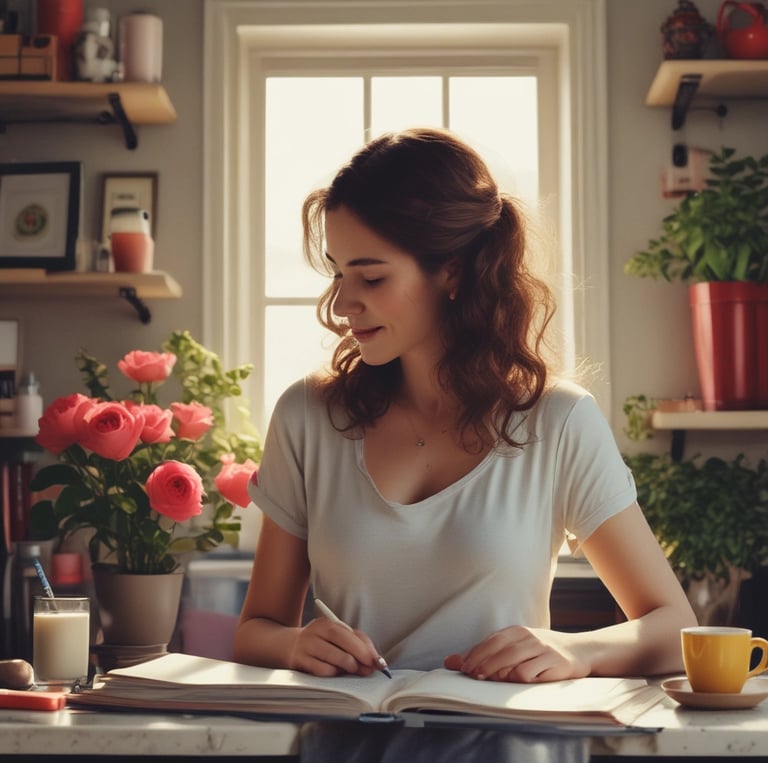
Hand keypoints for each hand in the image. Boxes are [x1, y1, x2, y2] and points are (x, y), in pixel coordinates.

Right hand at [288, 617, 382, 677]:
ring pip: (334, 656)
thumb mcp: (334, 639)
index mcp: (327, 623)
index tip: (379, 662)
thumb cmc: (318, 644)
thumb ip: (354, 645)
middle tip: (369, 668)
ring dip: (348, 666)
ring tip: (353, 670)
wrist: (286, 646)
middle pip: (342, 641)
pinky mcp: (299, 660)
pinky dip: (333, 673)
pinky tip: (335, 673)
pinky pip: (322, 670)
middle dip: (360, 656)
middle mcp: (316, 631)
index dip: (367, 648)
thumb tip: (374, 660)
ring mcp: (306, 645)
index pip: (351, 633)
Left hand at [444, 626, 589, 682]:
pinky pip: (530, 674)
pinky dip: (520, 680)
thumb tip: (450, 661)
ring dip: (500, 674)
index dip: (475, 654)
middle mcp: (528, 637)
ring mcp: (542, 649)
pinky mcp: (554, 664)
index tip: (463, 668)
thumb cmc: (540, 651)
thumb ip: (485, 654)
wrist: (579, 651)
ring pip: (513, 664)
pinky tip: (518, 682)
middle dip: (484, 665)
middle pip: (499, 651)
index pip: (490, 641)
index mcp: (516, 631)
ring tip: (493, 681)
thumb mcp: (514, 648)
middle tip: (475, 676)